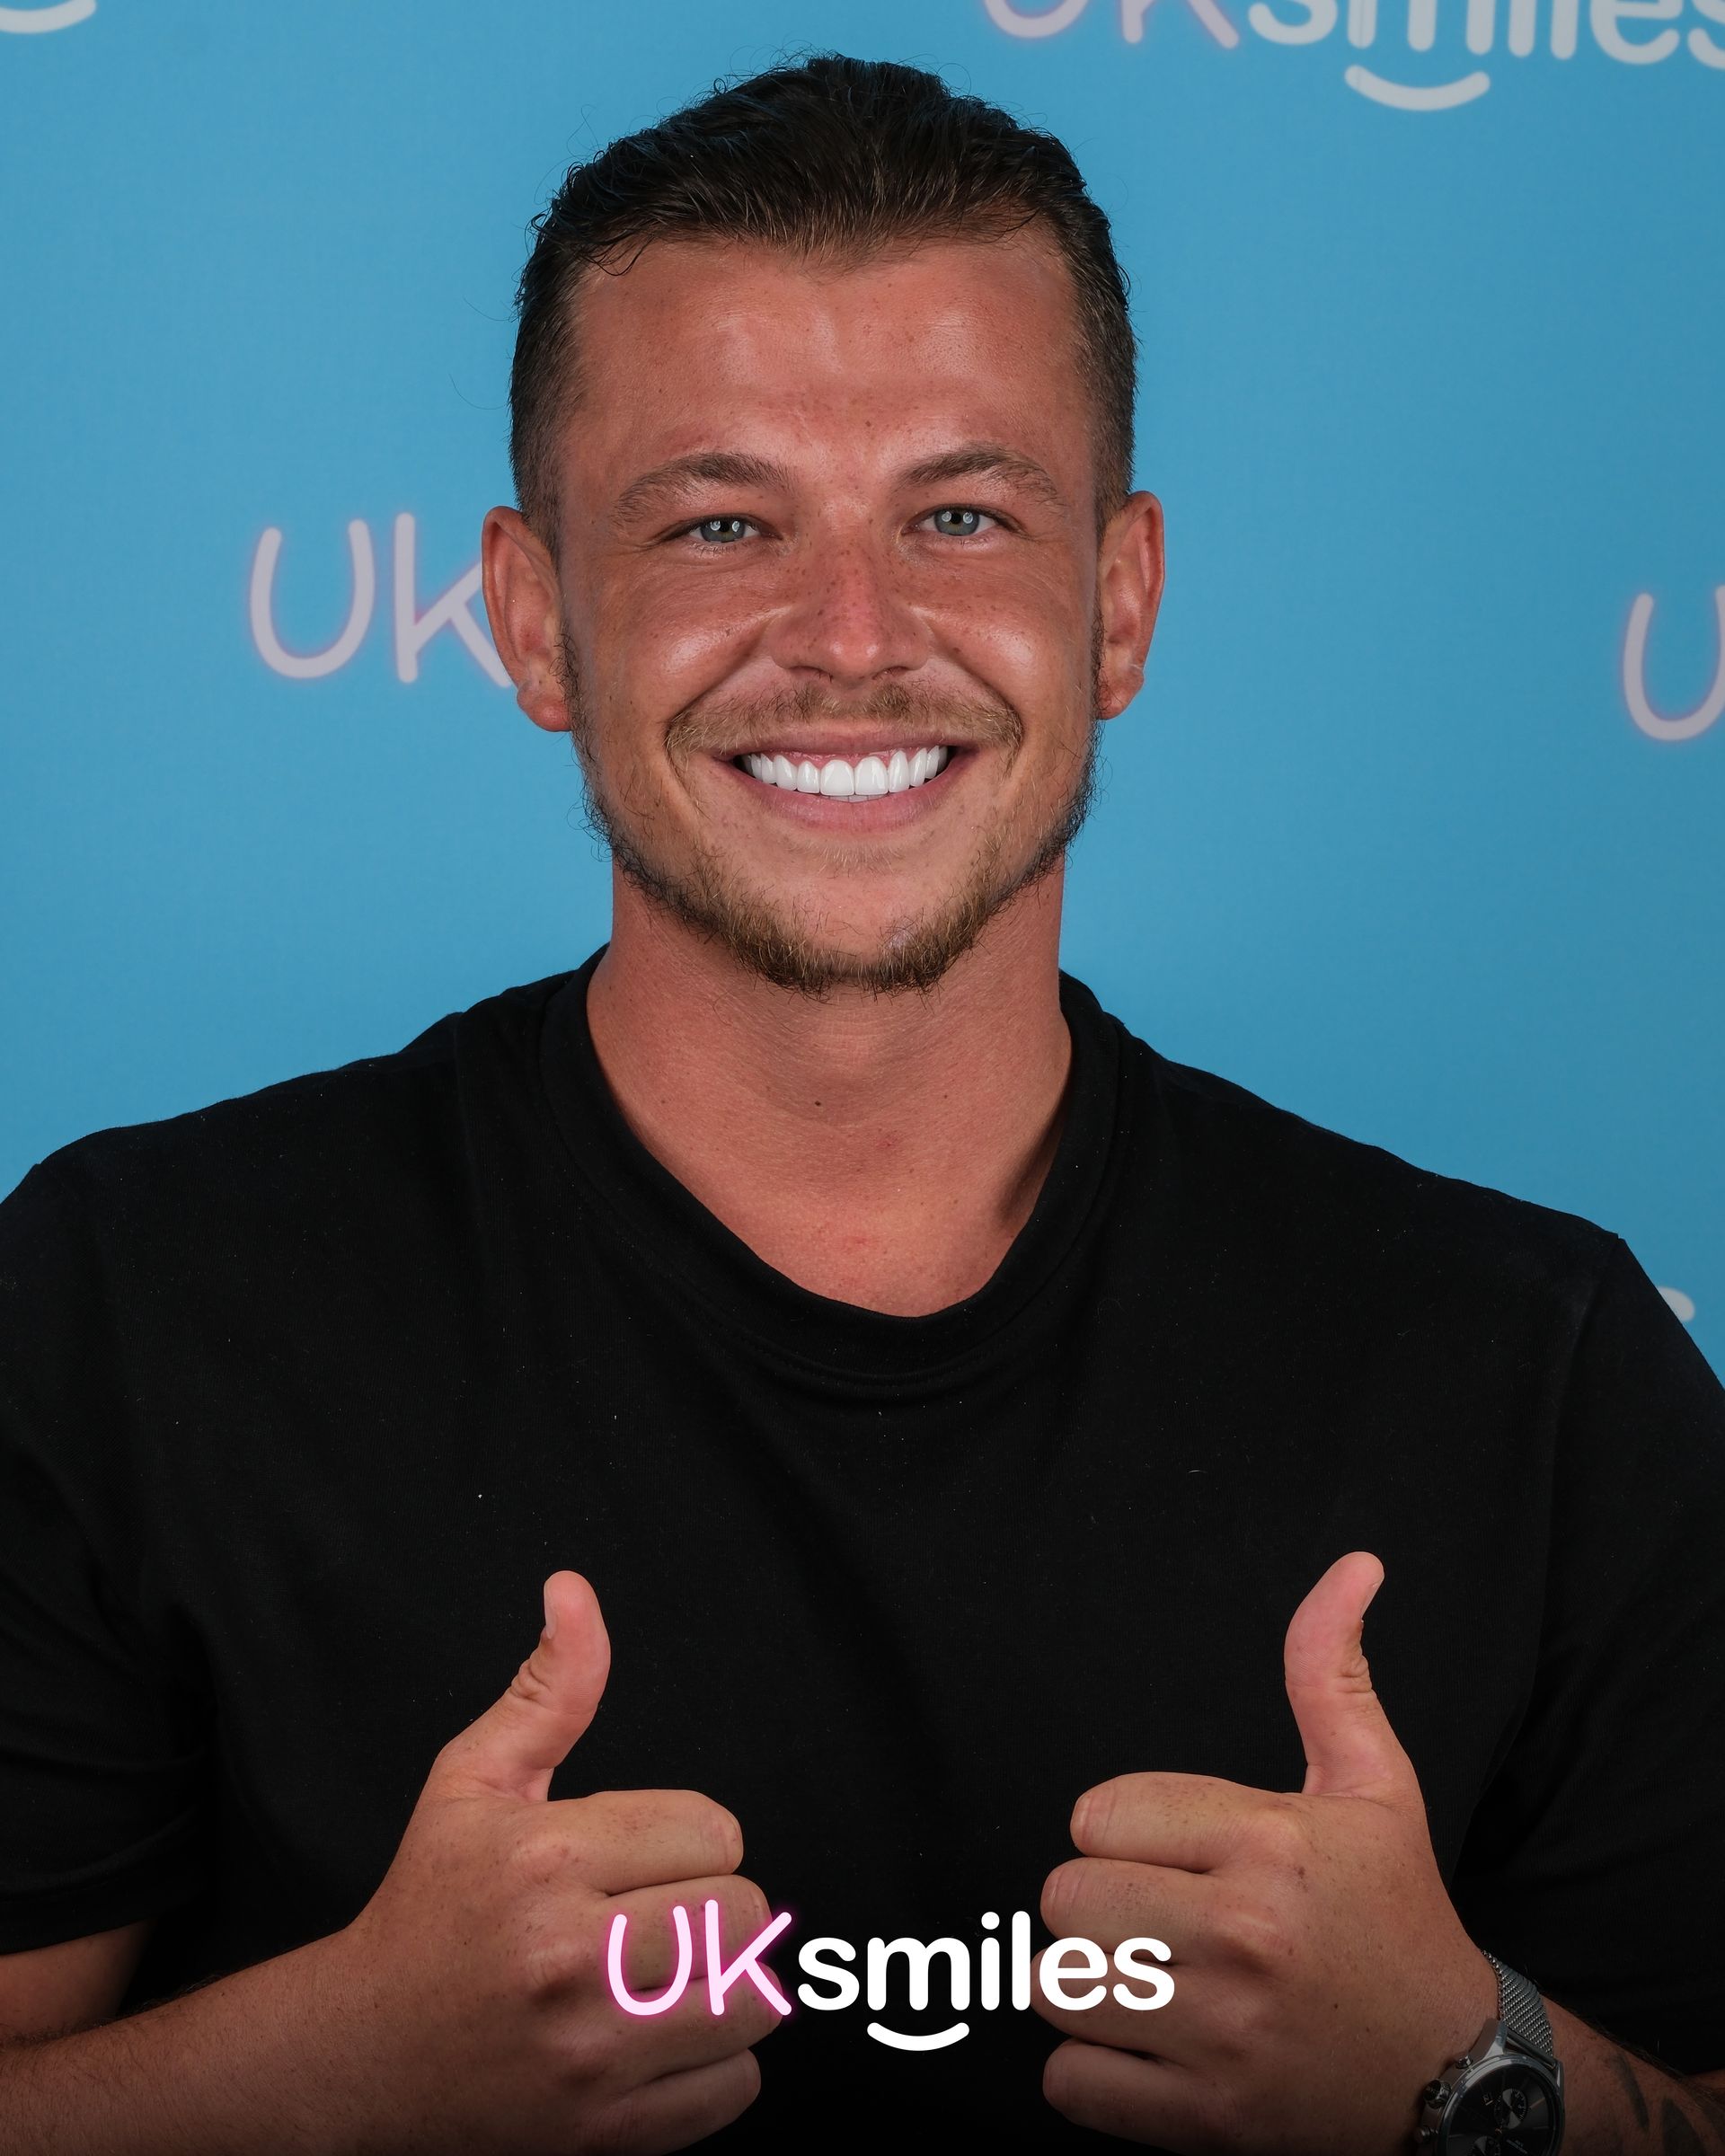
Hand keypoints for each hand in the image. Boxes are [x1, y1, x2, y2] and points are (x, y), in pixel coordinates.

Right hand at [319, 1570, 780, 2154]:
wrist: (355, 2057)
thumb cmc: (427, 1908)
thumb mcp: (472, 1782)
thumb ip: (549, 1689)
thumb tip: (576, 1592)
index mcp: (545, 1859)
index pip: (716, 1829)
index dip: (687, 1838)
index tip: (639, 1858)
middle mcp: (569, 1957)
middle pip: (747, 1911)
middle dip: (711, 1906)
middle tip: (653, 1916)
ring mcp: (588, 2057)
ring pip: (754, 1999)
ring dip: (725, 1985)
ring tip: (666, 1975)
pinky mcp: (602, 2135)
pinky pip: (734, 2089)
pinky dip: (713, 2069)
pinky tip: (656, 2043)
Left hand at [1035, 1551, 1496, 2151]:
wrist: (1457, 2074)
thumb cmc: (1398, 1917)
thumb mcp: (1374, 1785)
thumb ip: (1329, 1672)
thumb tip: (1352, 1567)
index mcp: (1269, 1843)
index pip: (1095, 1816)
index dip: (1122, 1834)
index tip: (1173, 1854)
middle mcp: (1243, 1936)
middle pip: (1061, 1900)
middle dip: (1097, 1907)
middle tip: (1155, 1917)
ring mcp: (1223, 2036)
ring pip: (1056, 1987)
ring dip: (1091, 1987)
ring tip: (1152, 1979)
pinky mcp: (1208, 2121)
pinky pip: (1069, 2084)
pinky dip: (1093, 2073)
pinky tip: (1152, 2047)